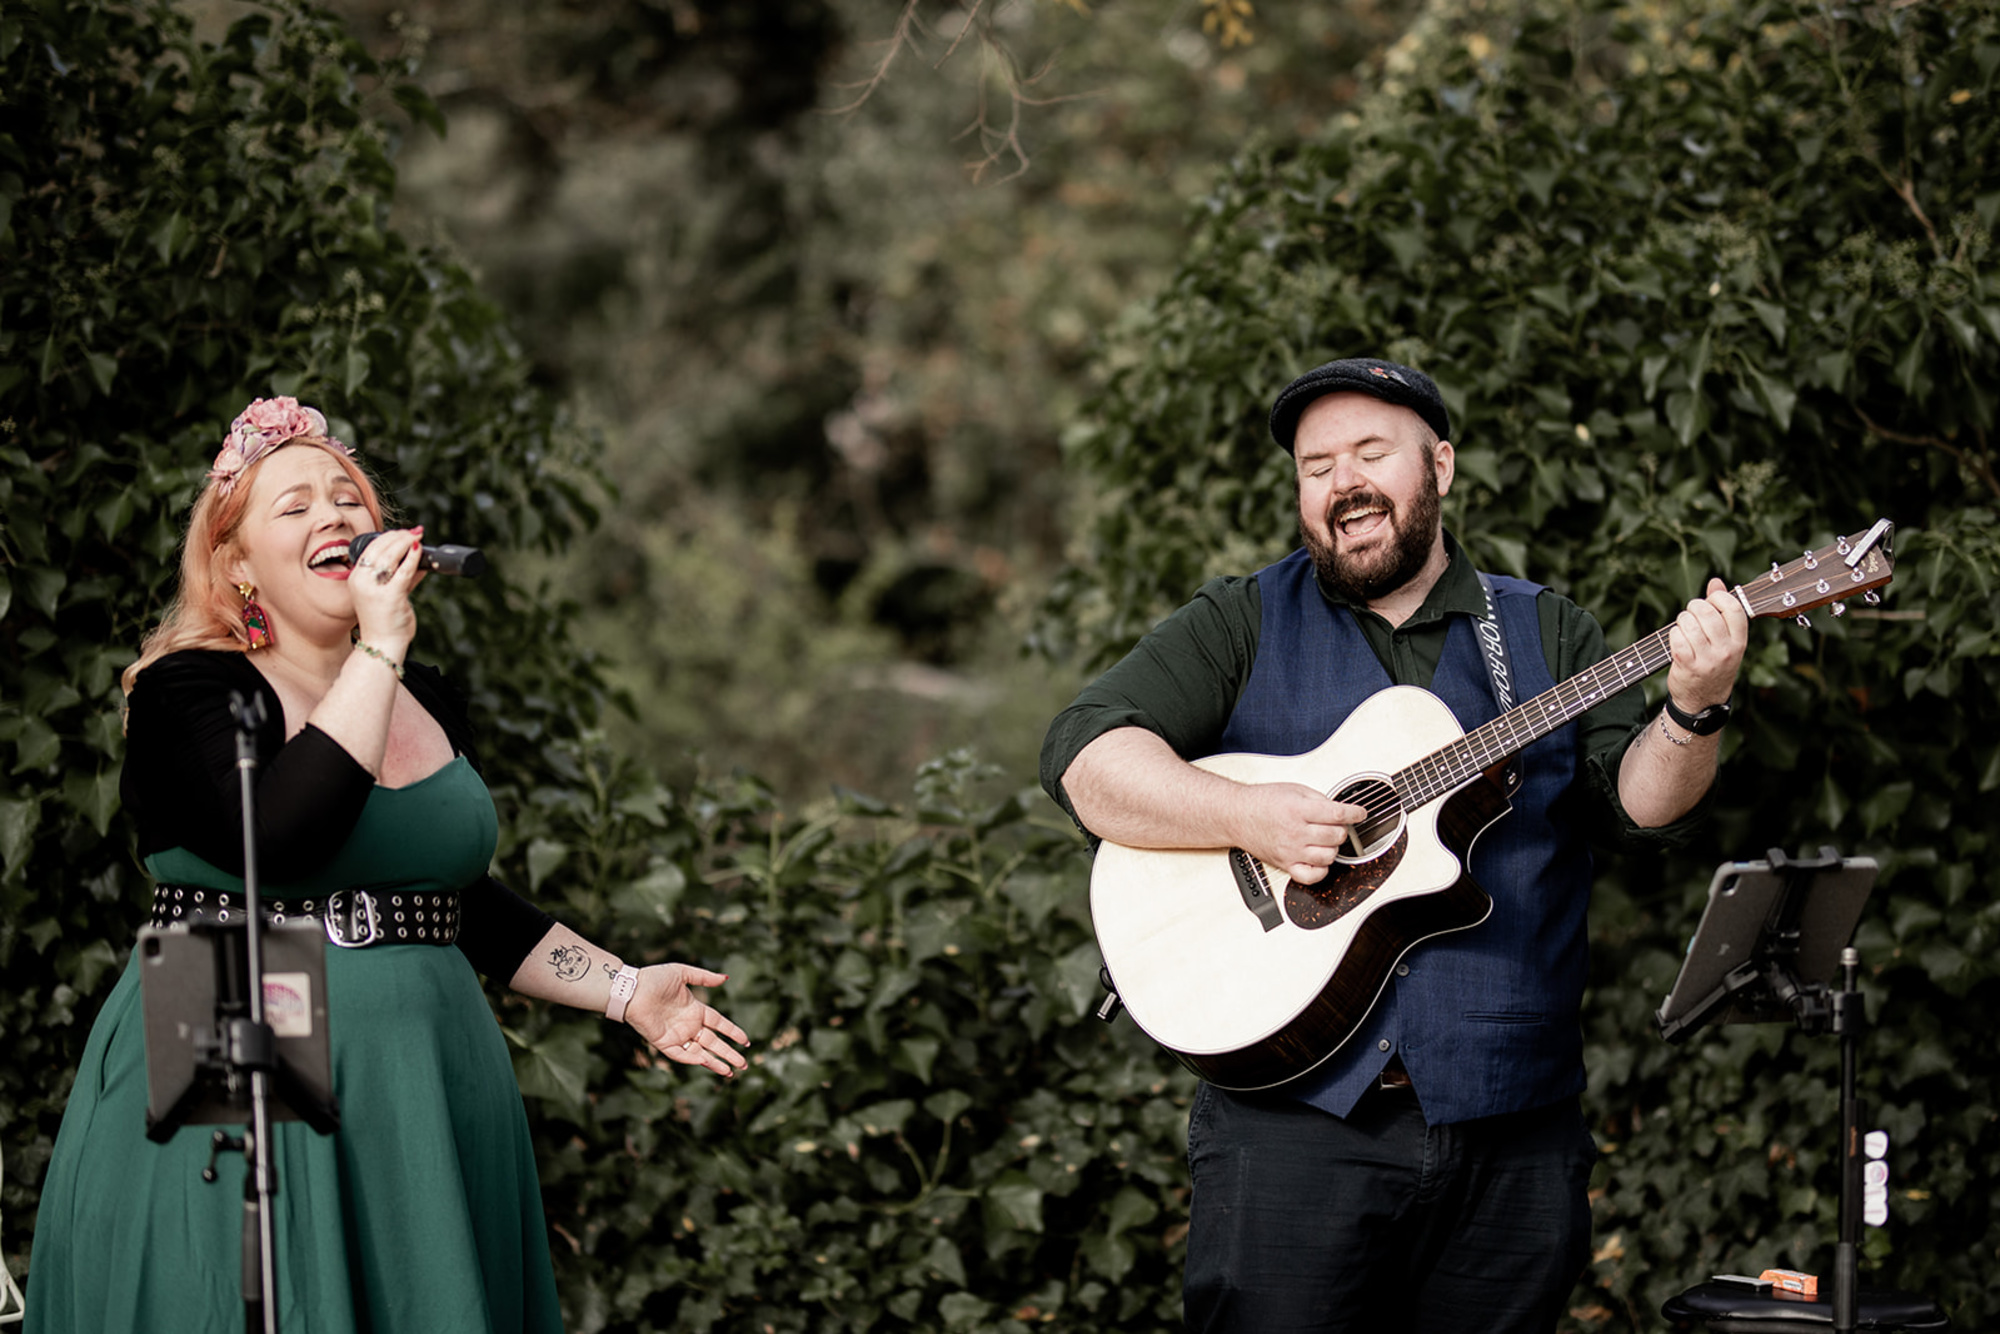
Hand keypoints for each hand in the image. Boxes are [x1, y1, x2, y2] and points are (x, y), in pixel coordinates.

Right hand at [349, 525, 424, 656]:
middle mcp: (361, 582)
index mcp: (356, 579)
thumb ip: (403, 575)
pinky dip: (413, 557)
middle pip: (379, 549)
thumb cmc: (385, 620)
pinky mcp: (390, 596)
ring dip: (406, 543)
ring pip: (390, 556)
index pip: (370, 549)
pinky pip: (404, 571)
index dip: (387, 537)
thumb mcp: (389, 593)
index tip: (403, 532)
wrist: (382, 645)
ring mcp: (374, 589)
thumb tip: (418, 556)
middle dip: (398, 537)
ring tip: (417, 537)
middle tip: (413, 532)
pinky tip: (419, 549)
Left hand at [628, 963, 749, 1077]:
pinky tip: (704, 1061)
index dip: (732, 1032)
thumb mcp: (682, 973)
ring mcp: (676, 1035)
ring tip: (729, 1072)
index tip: (745, 1041)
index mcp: (694, 1009)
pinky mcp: (663, 1043)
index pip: (718, 1023)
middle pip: (713, 1042)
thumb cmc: (654, 979)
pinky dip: (691, 1059)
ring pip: (699, 1053)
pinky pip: (679, 1055)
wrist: (631, 989)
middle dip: (728, 1053)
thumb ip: (704, 978)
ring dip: (714, 1062)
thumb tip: (725, 978)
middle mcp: (688, 1024)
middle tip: (743, 1064)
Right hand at [1234, 783, 1369, 886]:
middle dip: (1342, 829)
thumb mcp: (1294, 789)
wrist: (1237, 815)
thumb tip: (1340, 810)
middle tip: (1336, 824)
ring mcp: (1291, 851)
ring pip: (1329, 856)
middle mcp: (1295, 832)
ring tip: (1326, 840)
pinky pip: (1312, 876)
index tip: (1360, 813)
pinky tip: (1319, 858)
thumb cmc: (1263, 801)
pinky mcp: (1286, 864)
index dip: (1355, 813)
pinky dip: (1321, 869)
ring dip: (1333, 847)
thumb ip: (1319, 799)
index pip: (1337, 815)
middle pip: (1336, 836)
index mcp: (1298, 810)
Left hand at [1665, 576, 1749, 713]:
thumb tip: (1715, 582)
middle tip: (1691, 614)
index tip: (1711, 602)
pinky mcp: (1688, 666)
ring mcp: (1708, 659)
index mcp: (1740, 641)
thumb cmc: (1714, 662)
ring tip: (1684, 628)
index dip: (1718, 598)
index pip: (1733, 608)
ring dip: (1681, 621)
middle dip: (1694, 607)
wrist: (1703, 700)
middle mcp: (1726, 650)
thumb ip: (1722, 609)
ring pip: (1689, 623)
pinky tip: (1677, 640)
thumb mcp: (1726, 639)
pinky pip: (1676, 638)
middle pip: (1706, 612)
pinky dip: (1673, 635)